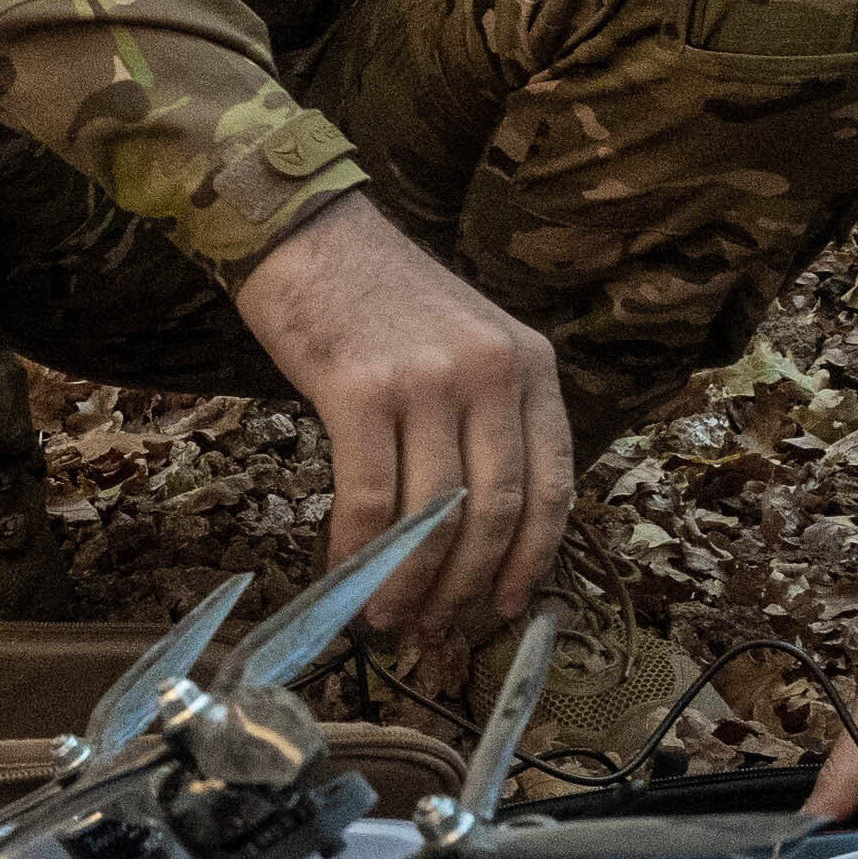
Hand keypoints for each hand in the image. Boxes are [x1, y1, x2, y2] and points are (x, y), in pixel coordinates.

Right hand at [232, 193, 572, 652]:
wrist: (304, 231)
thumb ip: (486, 415)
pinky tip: (346, 575)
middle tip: (437, 628)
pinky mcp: (360, 390)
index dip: (532, 558)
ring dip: (412, 582)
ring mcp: (428, 381)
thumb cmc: (377, 294)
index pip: (553, 483)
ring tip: (389, 618)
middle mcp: (491, 372)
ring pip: (437, 514)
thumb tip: (474, 525)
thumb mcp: (466, 341)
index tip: (507, 604)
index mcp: (530, 364)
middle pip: (497, 510)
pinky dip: (360, 550)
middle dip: (467, 584)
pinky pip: (371, 496)